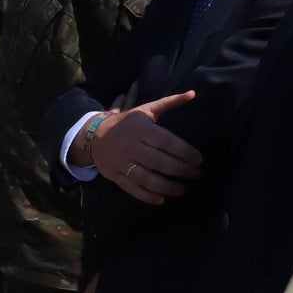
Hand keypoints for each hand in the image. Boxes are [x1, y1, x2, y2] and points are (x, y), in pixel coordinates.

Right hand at [78, 92, 201, 204]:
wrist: (94, 136)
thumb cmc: (126, 123)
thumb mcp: (145, 109)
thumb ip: (169, 102)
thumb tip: (193, 94)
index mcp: (139, 128)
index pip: (165, 141)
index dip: (183, 151)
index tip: (198, 159)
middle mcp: (130, 145)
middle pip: (158, 161)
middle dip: (180, 169)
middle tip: (195, 174)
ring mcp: (121, 162)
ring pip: (146, 178)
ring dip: (166, 186)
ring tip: (181, 189)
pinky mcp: (115, 175)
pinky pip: (133, 188)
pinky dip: (148, 196)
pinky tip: (162, 198)